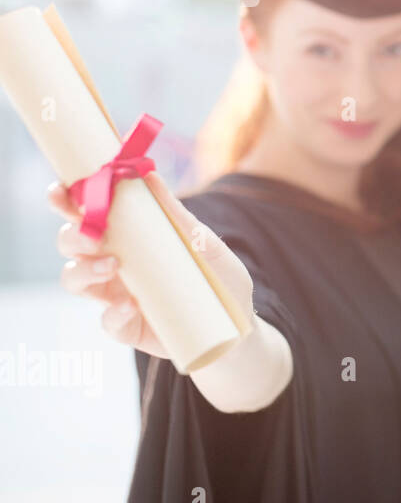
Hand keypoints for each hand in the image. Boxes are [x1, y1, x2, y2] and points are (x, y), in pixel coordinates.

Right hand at [48, 171, 254, 358]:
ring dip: (84, 270)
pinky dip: (113, 313)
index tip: (61, 191)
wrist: (237, 324)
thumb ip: (176, 215)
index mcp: (126, 235)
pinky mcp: (125, 326)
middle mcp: (112, 261)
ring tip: (114, 266)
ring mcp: (114, 295)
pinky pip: (106, 320)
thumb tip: (150, 175)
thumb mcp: (204, 243)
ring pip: (73, 279)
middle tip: (94, 236)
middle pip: (70, 243)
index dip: (65, 199)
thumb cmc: (217, 277)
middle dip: (72, 235)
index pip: (86, 212)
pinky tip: (131, 307)